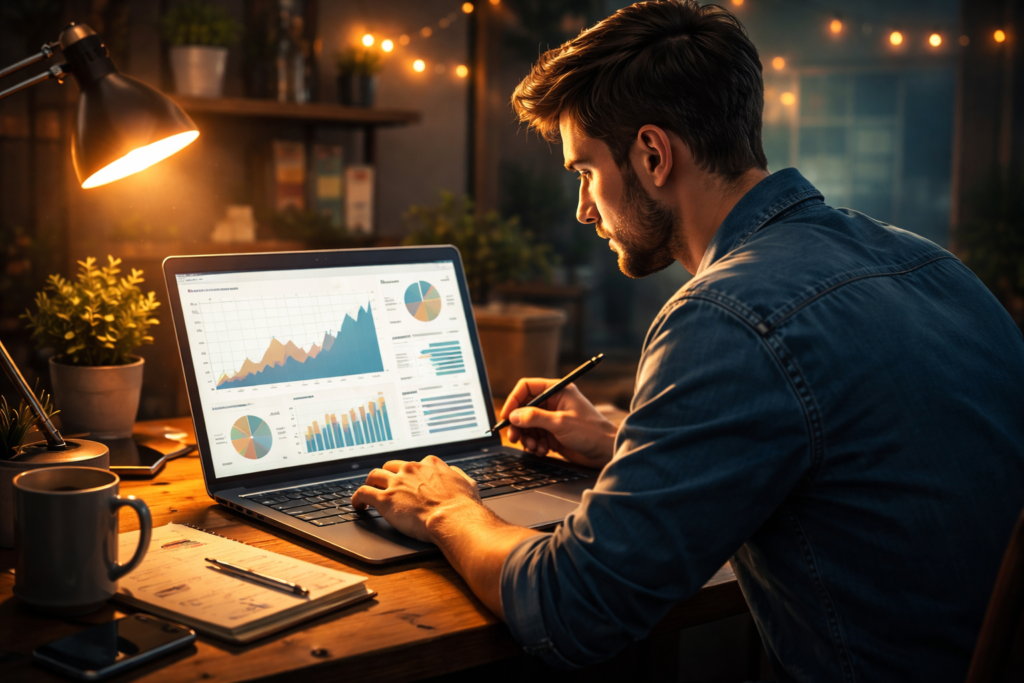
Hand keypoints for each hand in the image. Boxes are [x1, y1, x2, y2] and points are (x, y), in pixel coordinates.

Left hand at [351, 456, 483, 542]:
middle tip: (387, 486)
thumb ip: (457, 475)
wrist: (454, 518)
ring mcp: (397, 483)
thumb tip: (453, 472)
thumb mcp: (467, 483)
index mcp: (430, 465)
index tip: (408, 481)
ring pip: (374, 475)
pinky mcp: (385, 499)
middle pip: (391, 466)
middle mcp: (411, 469)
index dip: (410, 473)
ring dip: (370, 484)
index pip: (414, 463)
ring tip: (369, 493)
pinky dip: (357, 498)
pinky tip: (358, 505)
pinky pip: (363, 493)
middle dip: (388, 475)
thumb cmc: (462, 506)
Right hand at [500, 378, 617, 468]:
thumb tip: (514, 416)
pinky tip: (542, 450)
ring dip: (526, 437)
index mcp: (557, 391)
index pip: (527, 388)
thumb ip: (535, 418)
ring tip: (533, 447)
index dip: (514, 400)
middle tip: (514, 437)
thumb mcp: (560, 422)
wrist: (606, 452)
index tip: (507, 415)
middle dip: (518, 424)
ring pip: (527, 425)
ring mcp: (552, 419)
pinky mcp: (553, 434)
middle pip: (524, 408)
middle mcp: (553, 403)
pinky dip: (534, 445)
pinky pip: (535, 437)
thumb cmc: (591, 432)